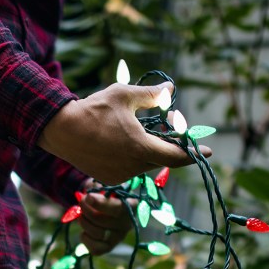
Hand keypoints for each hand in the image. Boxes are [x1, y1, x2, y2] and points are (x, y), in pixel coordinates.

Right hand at [37, 83, 212, 185]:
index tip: (208, 151)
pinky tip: (121, 140)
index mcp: (141, 148)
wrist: (60, 130)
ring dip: (149, 149)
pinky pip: (130, 169)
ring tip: (138, 128)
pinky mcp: (109, 179)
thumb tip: (171, 89)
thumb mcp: (124, 94)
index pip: (177, 156)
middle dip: (168, 143)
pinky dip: (133, 156)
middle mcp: (133, 167)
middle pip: (161, 158)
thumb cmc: (94, 109)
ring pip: (145, 164)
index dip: (194, 153)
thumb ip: (152, 95)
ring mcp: (121, 176)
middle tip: (167, 123)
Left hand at [78, 182, 133, 255]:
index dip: (100, 203)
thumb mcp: (106, 183)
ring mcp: (119, 237)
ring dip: (83, 222)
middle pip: (101, 221)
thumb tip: (89, 195)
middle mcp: (127, 223)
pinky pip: (96, 249)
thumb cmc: (108, 192)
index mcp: (131, 205)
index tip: (88, 196)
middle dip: (85, 209)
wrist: (109, 203)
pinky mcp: (110, 246)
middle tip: (81, 201)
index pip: (117, 207)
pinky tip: (85, 231)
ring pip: (97, 234)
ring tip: (82, 215)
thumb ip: (100, 186)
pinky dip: (85, 239)